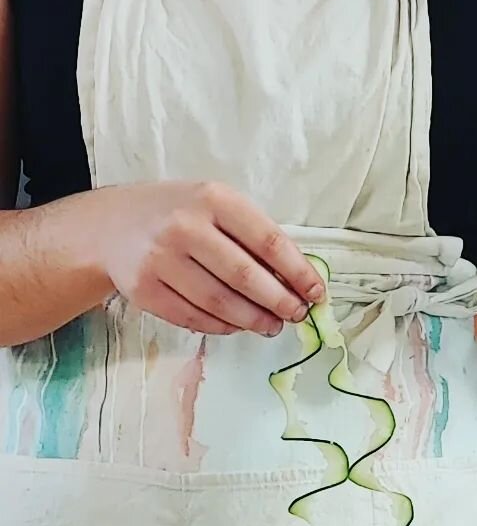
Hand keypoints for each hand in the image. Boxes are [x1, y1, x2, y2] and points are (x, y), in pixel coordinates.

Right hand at [94, 183, 324, 336]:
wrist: (110, 224)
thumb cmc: (180, 214)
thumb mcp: (216, 207)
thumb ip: (254, 237)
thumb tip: (298, 282)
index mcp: (213, 199)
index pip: (269, 242)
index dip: (299, 273)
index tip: (316, 293)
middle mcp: (184, 226)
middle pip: (246, 277)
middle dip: (280, 302)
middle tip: (297, 315)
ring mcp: (159, 259)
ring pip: (220, 303)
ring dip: (255, 320)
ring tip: (273, 325)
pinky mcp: (143, 289)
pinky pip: (193, 317)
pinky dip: (223, 326)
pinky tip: (238, 325)